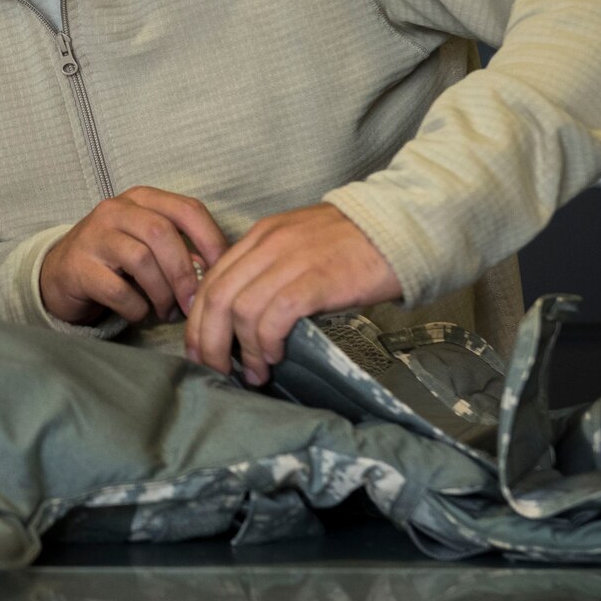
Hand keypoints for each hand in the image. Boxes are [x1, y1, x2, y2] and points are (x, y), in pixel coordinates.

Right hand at [39, 186, 229, 325]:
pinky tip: (139, 314)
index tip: (223, 271)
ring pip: (141, 259)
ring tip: (166, 311)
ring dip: (162, 293)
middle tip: (193, 303)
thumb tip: (211, 271)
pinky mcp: (78, 267)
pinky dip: (137, 308)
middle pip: (162, 233)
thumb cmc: (116, 260)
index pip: (186, 209)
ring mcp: (93, 236)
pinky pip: (118, 290)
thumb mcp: (149, 245)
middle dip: (184, 273)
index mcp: (142, 199)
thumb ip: (181, 251)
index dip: (211, 240)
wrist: (60, 274)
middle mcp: (115, 210)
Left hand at [185, 203, 398, 383]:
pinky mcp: (316, 279)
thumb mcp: (301, 246)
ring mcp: (291, 260)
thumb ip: (271, 271)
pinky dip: (267, 342)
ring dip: (241, 349)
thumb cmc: (357, 245)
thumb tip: (247, 318)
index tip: (200, 349)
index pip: (212, 279)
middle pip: (216, 297)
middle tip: (214, 369)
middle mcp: (269, 244)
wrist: (402, 228)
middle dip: (207, 340)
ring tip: (253, 373)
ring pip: (240, 310)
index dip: (198, 320)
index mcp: (261, 236)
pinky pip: (274, 316)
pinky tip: (274, 357)